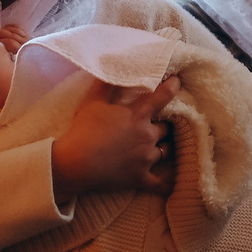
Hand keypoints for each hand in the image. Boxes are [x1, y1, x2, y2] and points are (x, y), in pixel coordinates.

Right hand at [50, 76, 180, 200]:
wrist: (74, 164)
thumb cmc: (83, 131)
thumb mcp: (92, 103)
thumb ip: (106, 86)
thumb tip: (111, 67)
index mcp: (138, 116)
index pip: (162, 97)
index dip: (172, 87)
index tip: (177, 82)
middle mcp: (147, 136)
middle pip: (166, 128)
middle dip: (162, 125)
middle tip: (155, 123)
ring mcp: (146, 159)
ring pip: (165, 151)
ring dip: (162, 147)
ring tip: (158, 146)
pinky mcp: (140, 178)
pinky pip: (161, 183)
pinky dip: (168, 183)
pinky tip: (173, 184)